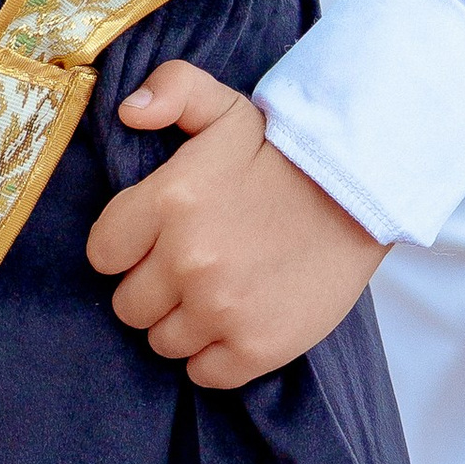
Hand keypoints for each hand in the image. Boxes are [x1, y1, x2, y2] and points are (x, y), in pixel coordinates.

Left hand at [86, 63, 387, 388]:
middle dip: (151, 289)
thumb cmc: (283, 154)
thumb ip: (171, 90)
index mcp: (168, 200)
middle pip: (128, 305)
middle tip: (187, 270)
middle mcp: (187, 259)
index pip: (103, 253)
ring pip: (162, 342)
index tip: (150, 243)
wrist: (361, 194)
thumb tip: (128, 112)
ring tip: (215, 294)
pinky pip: (204, 373)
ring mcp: (221, 307)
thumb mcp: (225, 106)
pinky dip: (215, 356)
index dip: (123, 249)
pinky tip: (235, 323)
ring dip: (182, 323)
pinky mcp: (257, 346)